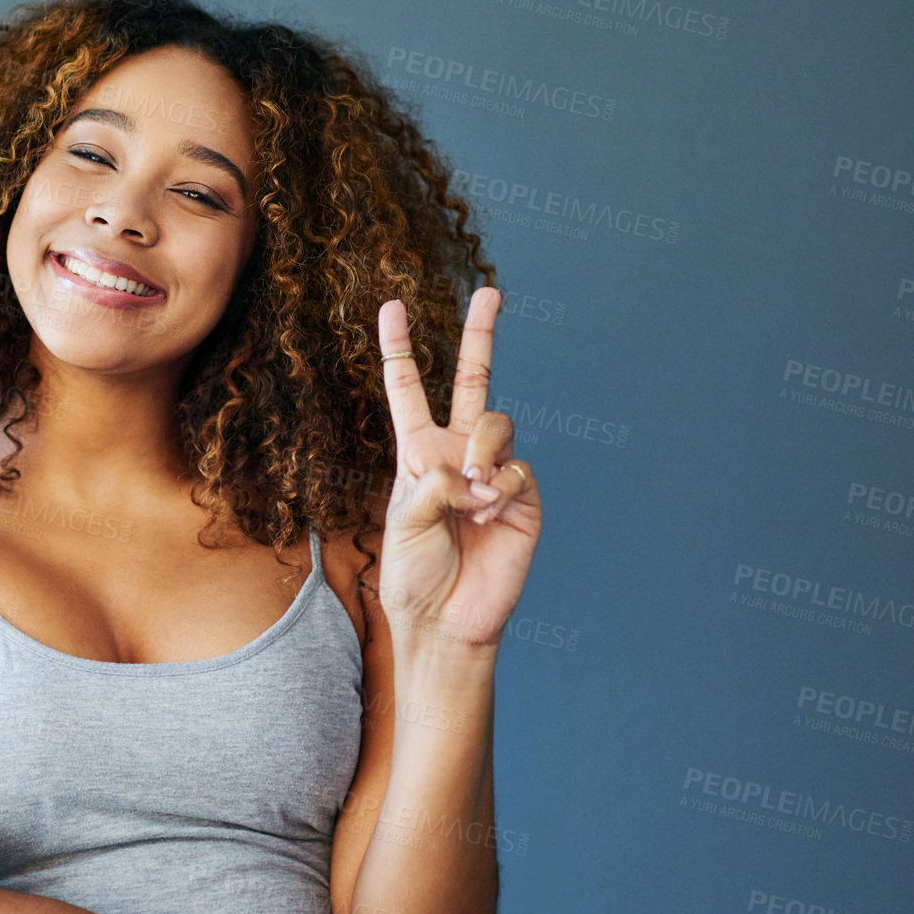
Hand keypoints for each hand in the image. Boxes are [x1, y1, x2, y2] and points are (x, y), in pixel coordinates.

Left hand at [376, 289, 541, 648]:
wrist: (446, 621)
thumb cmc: (413, 576)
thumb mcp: (402, 522)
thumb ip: (430, 481)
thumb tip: (474, 469)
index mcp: (417, 453)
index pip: (408, 390)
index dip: (400, 349)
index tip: (391, 308)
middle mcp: (457, 454)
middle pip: (474, 380)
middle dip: (480, 335)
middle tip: (490, 292)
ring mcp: (494, 473)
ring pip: (498, 424)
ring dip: (482, 449)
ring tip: (471, 488)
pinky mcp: (522, 498)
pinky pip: (517, 469)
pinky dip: (499, 485)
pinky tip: (487, 510)